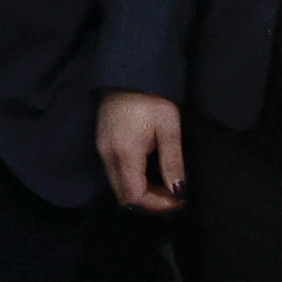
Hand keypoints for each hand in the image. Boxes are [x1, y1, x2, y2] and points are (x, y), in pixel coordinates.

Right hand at [97, 92, 187, 215]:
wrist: (127, 76)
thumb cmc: (151, 100)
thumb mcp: (169, 129)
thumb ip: (173, 162)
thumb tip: (179, 190)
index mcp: (125, 153)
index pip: (135, 195)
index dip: (157, 205)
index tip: (179, 200)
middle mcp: (108, 157)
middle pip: (124, 196)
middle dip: (149, 203)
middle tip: (174, 197)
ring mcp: (102, 151)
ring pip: (118, 187)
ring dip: (142, 194)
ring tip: (165, 188)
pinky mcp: (102, 145)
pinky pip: (115, 175)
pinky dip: (133, 183)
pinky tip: (150, 176)